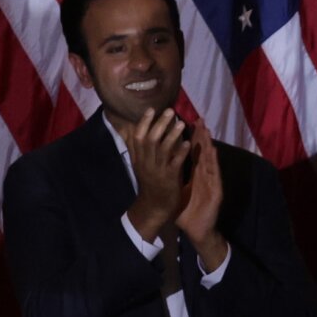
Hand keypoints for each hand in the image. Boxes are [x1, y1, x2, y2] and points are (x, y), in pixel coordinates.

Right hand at [125, 108, 190, 240]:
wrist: (154, 207)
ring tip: (182, 123)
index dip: (144, 122)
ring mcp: (157, 170)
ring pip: (163, 149)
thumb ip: (136, 147)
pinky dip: (181, 152)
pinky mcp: (169, 179)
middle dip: (160, 124)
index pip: (137, 136)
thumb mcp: (138, 164)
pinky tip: (188, 144)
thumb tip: (127, 127)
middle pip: (150, 139)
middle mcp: (146, 162)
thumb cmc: (149, 182)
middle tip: (170, 111)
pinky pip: (175, 163)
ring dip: (173, 135)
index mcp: (138, 158)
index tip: (151, 109)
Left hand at [175, 121, 226, 270]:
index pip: (191, 154)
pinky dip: (213, 161)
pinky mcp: (216, 190)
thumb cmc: (187, 212)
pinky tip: (212, 149)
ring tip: (206, 128)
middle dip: (200, 136)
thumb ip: (171, 178)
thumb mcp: (176, 192)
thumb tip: (157, 168)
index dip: (189, 139)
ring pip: (209, 159)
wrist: (198, 230)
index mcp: (194, 176)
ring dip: (208, 144)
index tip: (184, 123)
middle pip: (201, 153)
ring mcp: (211, 182)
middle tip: (198, 119)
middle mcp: (203, 176)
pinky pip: (214, 174)